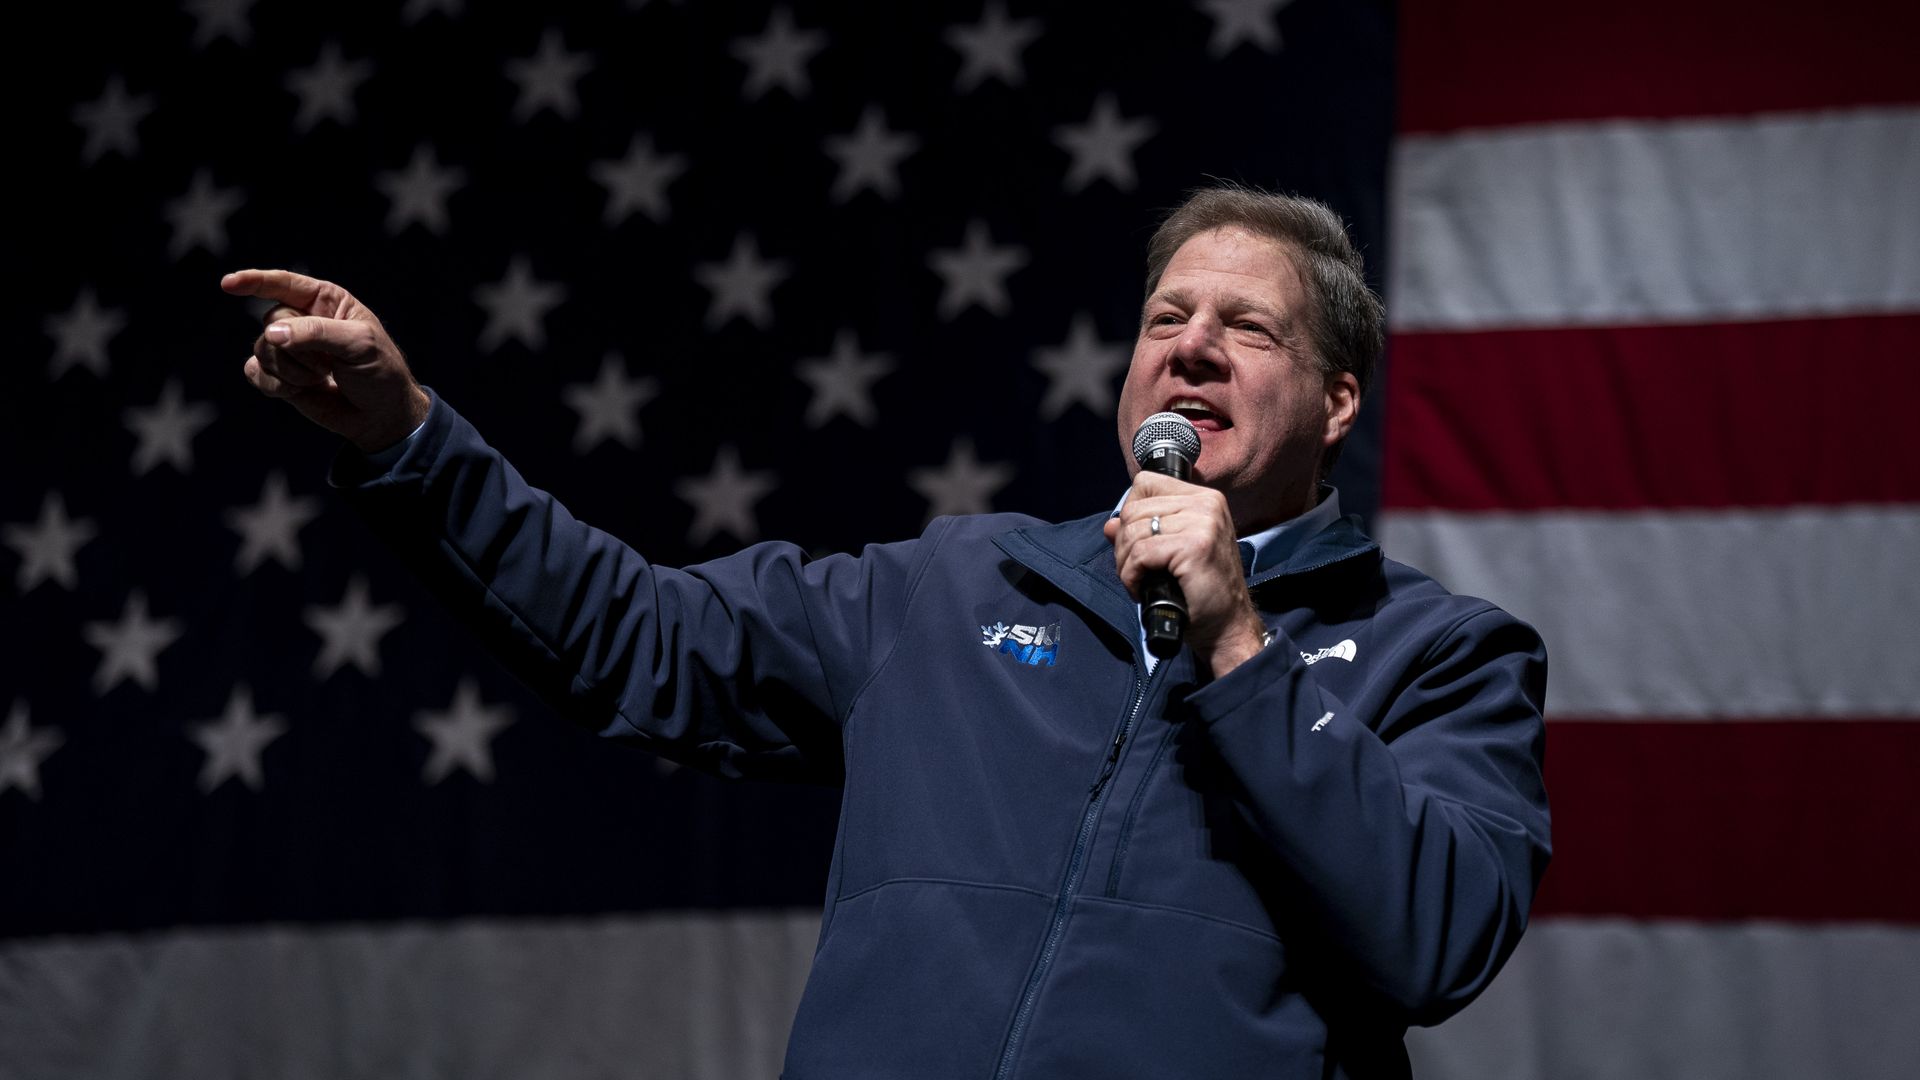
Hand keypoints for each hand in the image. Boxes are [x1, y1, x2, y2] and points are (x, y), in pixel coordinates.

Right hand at [221, 268, 431, 453]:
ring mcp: (288, 348)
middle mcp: (302, 320)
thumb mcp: (359, 344)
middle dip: (299, 349)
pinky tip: (298, 391)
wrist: (381, 416)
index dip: (254, 281)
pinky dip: (274, 384)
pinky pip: (254, 372)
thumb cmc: (379, 372)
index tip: (228, 284)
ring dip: (292, 370)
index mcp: (325, 300)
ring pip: (262, 349)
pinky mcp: (278, 375)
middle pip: (272, 322)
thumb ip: (316, 332)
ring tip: (321, 378)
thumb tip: (271, 333)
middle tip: (330, 365)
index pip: (283, 284)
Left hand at [1103, 471, 1267, 676]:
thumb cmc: (1200, 591)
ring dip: (1125, 563)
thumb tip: (1110, 525)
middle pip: (1134, 509)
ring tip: (1140, 581)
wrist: (1227, 625)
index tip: (1137, 543)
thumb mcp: (1170, 553)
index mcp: (1204, 498)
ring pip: (1133, 531)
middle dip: (1123, 544)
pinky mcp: (1194, 546)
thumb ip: (1141, 533)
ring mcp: (1203, 522)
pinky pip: (1140, 553)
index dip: (1130, 513)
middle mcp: (1206, 503)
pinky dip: (1131, 575)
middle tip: (1136, 570)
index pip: (1145, 483)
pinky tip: (1141, 588)